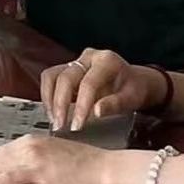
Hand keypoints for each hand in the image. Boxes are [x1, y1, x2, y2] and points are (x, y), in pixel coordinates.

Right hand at [40, 49, 163, 130]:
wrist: (134, 81)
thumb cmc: (134, 90)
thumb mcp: (132, 99)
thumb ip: (114, 104)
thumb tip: (95, 112)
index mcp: (106, 61)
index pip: (88, 83)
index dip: (80, 106)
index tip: (77, 126)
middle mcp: (88, 57)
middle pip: (65, 77)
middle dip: (60, 104)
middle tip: (60, 126)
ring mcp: (76, 61)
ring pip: (52, 75)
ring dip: (49, 99)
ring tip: (54, 120)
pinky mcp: (67, 69)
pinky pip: (51, 79)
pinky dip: (49, 96)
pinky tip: (53, 112)